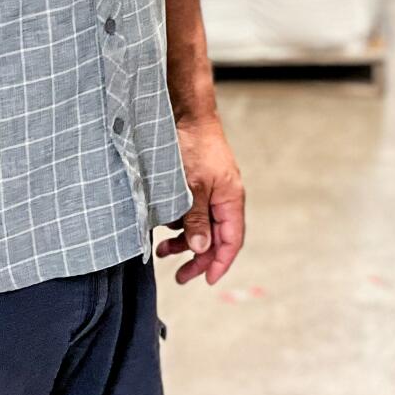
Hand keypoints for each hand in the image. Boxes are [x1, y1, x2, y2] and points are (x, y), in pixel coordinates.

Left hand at [159, 112, 244, 285]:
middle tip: (180, 276)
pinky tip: (163, 227)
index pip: (232, 240)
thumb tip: (201, 248)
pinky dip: (179, 224)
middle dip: (199, 259)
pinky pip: (192, 213)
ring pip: (202, 227)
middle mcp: (224, 197)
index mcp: (230, 199)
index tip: (206, 281)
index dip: (220, 263)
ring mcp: (211, 190)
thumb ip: (196, 219)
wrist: (185, 114)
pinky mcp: (197, 184)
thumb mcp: (192, 187)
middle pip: (216, 238)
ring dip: (184, 242)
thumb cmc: (193, 146)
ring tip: (163, 251)